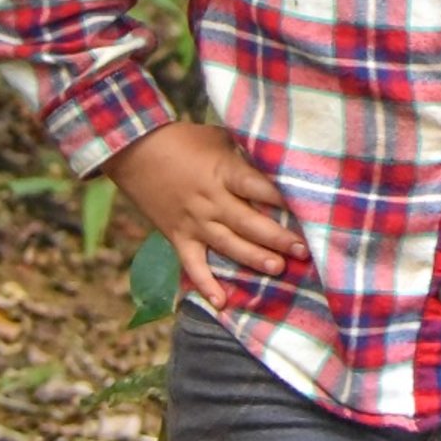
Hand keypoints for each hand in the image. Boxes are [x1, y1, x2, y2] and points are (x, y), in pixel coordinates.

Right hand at [107, 123, 308, 309]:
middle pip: (249, 222)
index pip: (259, 188)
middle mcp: (211, 201)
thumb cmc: (181, 139)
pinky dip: (205, 285)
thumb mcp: (218, 137)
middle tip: (303, 251)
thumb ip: (246, 152)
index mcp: (224, 172)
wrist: (131, 150)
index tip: (309, 210)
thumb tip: (279, 157)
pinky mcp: (178, 237)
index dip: (284, 199)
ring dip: (253, 258)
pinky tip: (222, 303)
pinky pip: (193, 265)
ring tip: (278, 269)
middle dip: (278, 238)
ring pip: (228, 245)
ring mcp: (194, 222)